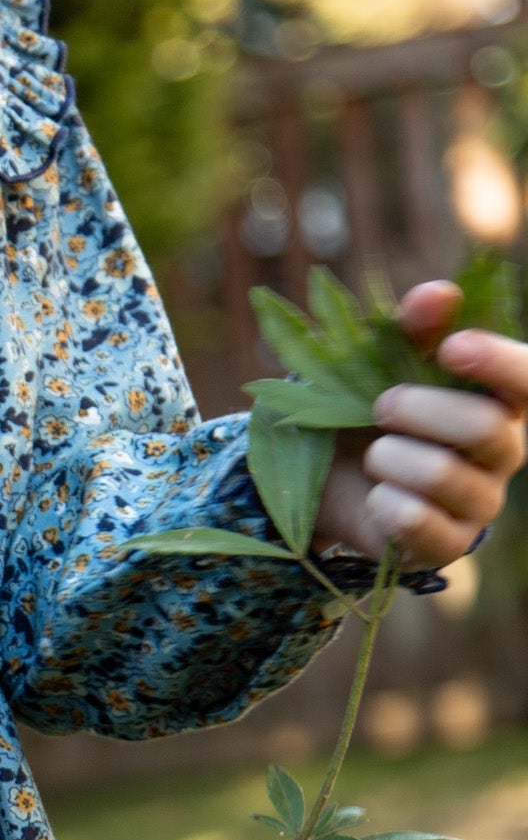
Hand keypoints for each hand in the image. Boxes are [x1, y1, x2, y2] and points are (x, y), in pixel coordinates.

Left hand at [311, 281, 527, 568]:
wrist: (335, 478)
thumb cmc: (374, 409)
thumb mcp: (386, 360)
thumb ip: (415, 326)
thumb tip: (437, 294)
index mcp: (502, 400)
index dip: (497, 361)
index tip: (451, 348)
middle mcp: (505, 451)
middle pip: (483, 428)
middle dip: (416, 410)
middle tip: (380, 406)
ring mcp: (481, 503)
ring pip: (440, 475)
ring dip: (388, 457)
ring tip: (377, 455)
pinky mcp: (447, 545)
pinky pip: (415, 521)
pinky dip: (382, 501)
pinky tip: (377, 495)